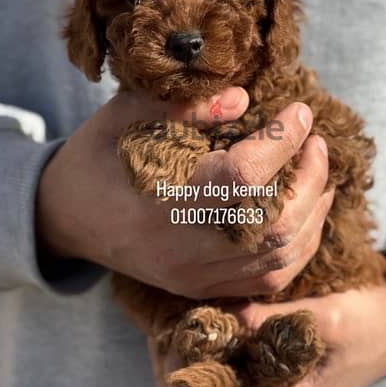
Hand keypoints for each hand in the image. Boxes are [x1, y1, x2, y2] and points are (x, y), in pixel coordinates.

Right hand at [36, 89, 331, 297]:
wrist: (66, 215)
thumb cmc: (99, 155)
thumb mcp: (127, 114)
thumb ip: (185, 105)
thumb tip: (245, 100)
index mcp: (161, 199)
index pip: (244, 176)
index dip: (282, 141)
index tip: (299, 111)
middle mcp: (183, 247)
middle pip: (274, 224)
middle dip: (309, 179)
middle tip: (316, 143)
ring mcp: (194, 275)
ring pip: (279, 258)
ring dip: (313, 213)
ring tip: (319, 174)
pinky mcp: (201, 287)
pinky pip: (268, 280)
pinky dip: (298, 245)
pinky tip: (304, 213)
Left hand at [149, 259, 385, 386]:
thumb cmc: (365, 326)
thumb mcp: (324, 319)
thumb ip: (270, 322)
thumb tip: (219, 315)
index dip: (178, 378)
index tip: (179, 332)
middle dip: (170, 363)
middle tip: (170, 316)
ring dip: (179, 354)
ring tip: (179, 311)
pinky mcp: (258, 381)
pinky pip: (212, 373)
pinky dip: (196, 348)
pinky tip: (197, 314)